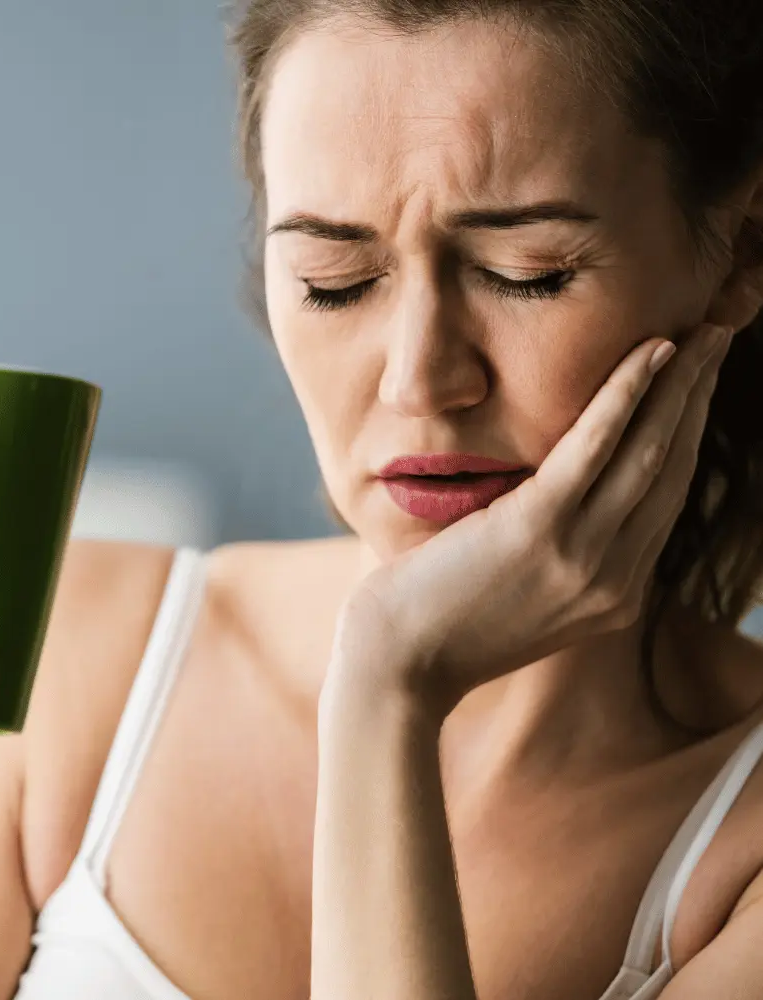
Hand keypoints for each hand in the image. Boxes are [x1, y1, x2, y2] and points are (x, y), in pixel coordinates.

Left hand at [326, 322, 733, 717]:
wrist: (397, 667)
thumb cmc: (441, 624)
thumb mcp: (521, 597)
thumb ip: (562, 556)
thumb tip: (565, 495)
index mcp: (614, 595)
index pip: (665, 502)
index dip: (687, 437)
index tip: (696, 389)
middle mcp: (615, 580)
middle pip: (672, 471)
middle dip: (699, 400)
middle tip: (716, 340)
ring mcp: (583, 557)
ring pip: (650, 453)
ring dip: (681, 384)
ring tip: (701, 332)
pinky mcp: (540, 529)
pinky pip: (597, 447)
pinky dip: (628, 395)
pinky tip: (652, 352)